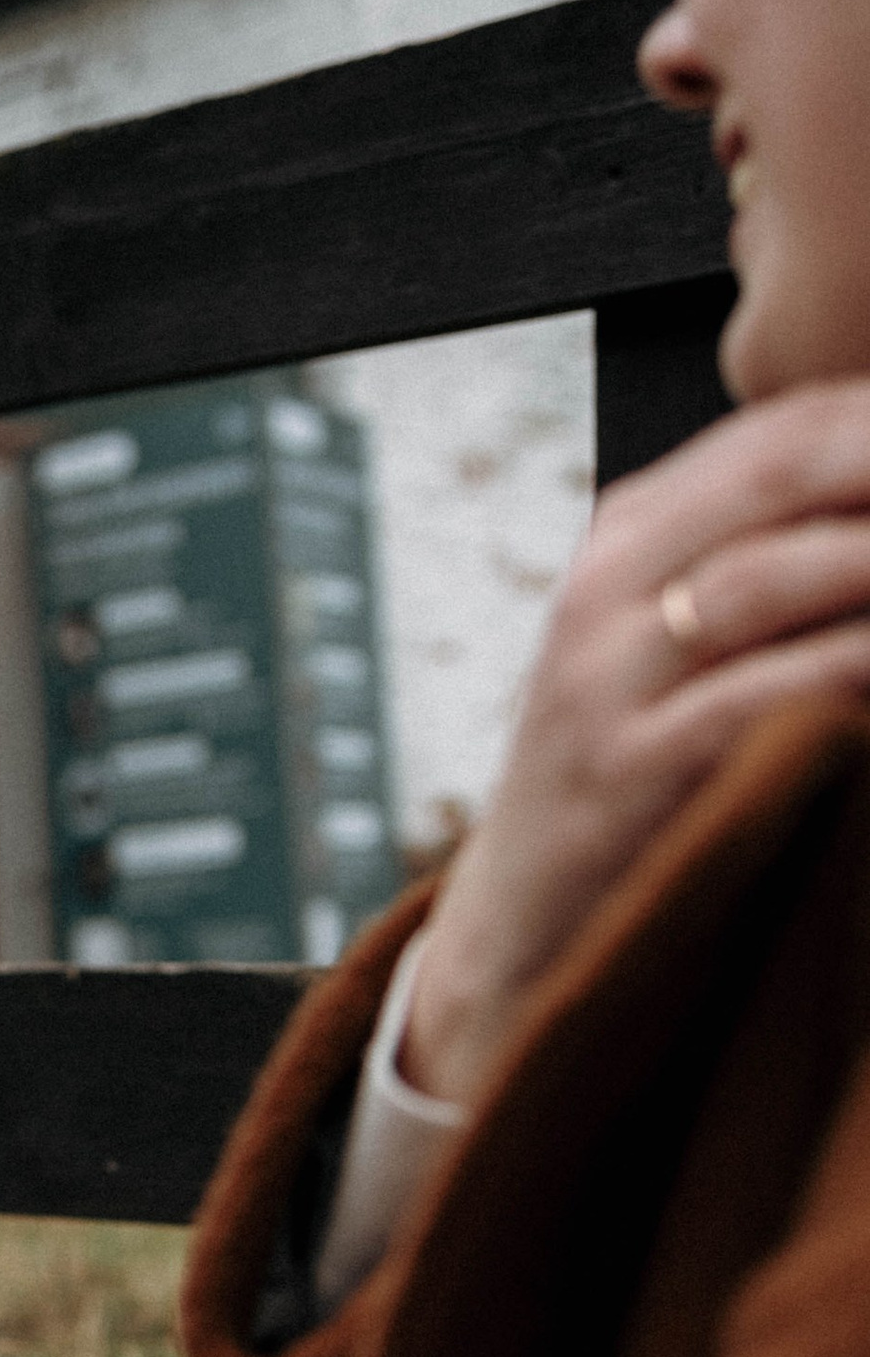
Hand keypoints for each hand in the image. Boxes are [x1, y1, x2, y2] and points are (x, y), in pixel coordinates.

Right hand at [407, 380, 869, 1105]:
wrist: (520, 931)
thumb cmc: (626, 781)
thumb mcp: (667, 646)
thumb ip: (762, 564)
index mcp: (624, 538)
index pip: (782, 426)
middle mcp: (606, 590)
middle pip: (785, 472)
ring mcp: (607, 681)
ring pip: (780, 575)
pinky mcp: (632, 774)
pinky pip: (770, 696)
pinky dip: (859, 671)